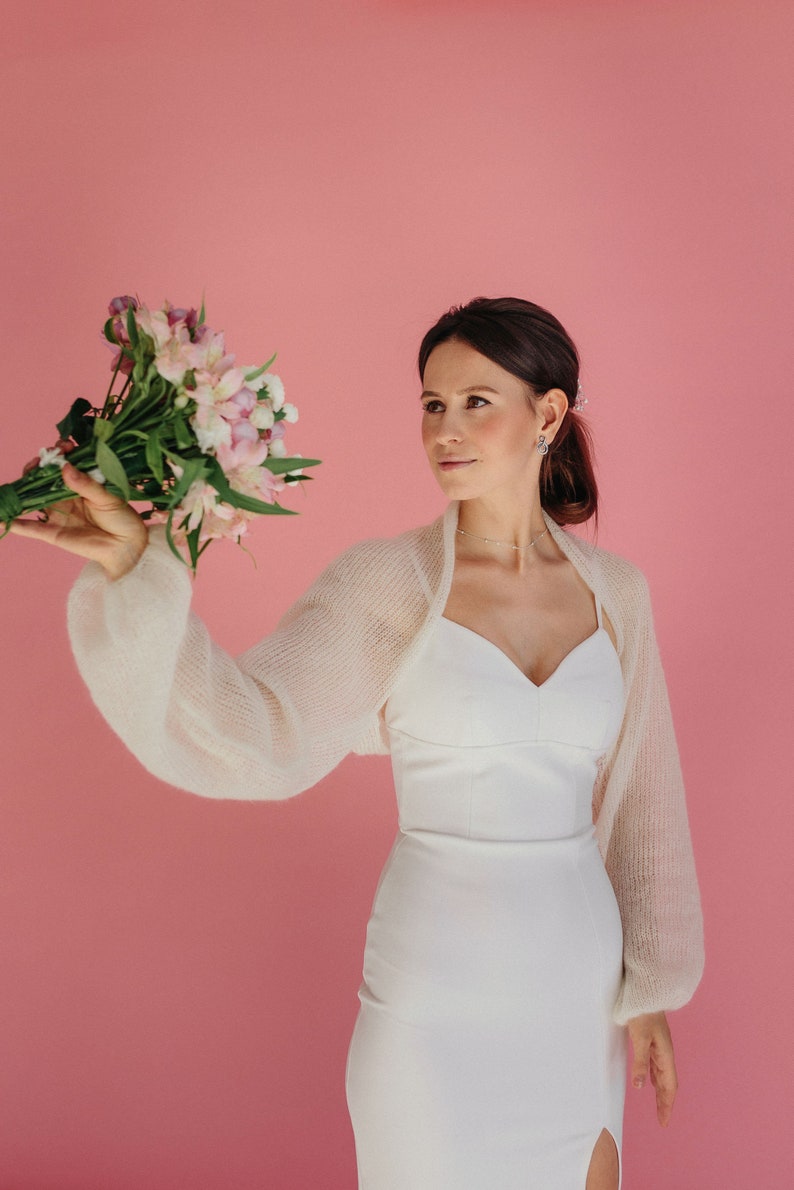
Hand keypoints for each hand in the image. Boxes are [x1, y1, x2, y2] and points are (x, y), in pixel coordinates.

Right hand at [8, 462, 148, 579]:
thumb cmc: (122, 518)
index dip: (58, 453)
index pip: (63, 464)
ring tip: (17, 483)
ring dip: (21, 491)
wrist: (127, 547)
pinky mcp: (53, 532)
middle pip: (43, 479)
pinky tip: (1, 519)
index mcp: (80, 484)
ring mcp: (57, 513)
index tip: (61, 446)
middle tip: (40, 461)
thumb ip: (86, 484)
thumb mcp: (107, 498)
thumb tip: (65, 467)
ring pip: (33, 499)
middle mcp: (66, 496)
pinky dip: (14, 524)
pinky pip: (30, 528)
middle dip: (38, 467)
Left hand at [626, 1011, 677, 1126]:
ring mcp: (659, 1046)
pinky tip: (649, 1080)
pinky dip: (654, 1077)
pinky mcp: (651, 1041)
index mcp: (665, 1054)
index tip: (664, 1122)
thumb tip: (640, 1087)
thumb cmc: (643, 1013)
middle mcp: (664, 1053)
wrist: (646, 991)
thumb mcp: (640, 1038)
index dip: (667, 1104)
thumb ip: (640, 1063)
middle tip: (662, 1120)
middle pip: (667, 1083)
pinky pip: (655, 1065)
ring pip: (662, 1074)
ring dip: (660, 1091)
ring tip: (658, 1105)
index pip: (669, 1086)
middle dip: (665, 1102)